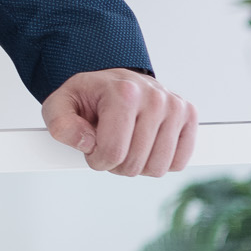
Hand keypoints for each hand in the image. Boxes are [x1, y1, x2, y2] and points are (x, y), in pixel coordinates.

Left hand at [42, 69, 197, 175]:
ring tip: (127, 142)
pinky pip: (178, 163)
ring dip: (137, 164)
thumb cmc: (88, 97)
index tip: (92, 145)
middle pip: (133, 164)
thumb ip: (61, 125)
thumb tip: (87, 143)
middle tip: (109, 142)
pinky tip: (147, 144)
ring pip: (157, 167)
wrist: (115, 82)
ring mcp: (176, 105)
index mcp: (123, 92)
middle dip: (115, 163)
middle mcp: (154, 96)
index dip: (96, 159)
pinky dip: (160, 161)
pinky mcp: (189, 115)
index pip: (112, 152)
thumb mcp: (60, 105)